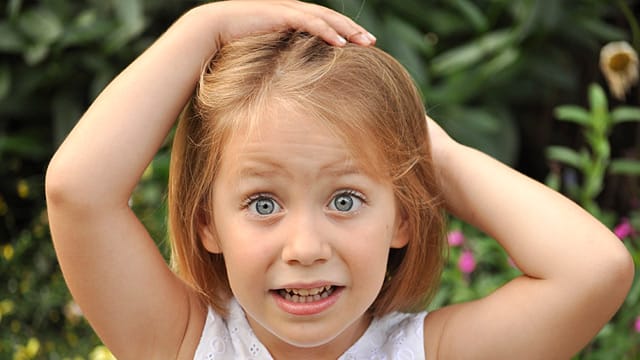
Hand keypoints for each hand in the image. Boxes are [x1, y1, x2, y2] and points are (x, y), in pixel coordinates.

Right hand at [198, 0, 375, 47]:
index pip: (325, 24)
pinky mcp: (280, 14)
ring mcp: (287, 10)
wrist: (211, 31)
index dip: (345, 32)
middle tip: (372, 41)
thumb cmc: (235, 47)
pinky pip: (309, 22)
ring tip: (364, 41)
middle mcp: (292, 11)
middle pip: (330, 19)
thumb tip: (292, 84)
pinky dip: (326, 31)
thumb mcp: (266, 55)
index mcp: (291, 20)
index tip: (362, 45)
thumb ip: (282, 62)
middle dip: (353, 29)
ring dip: (346, 29)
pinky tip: (341, 43)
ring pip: (324, 18)